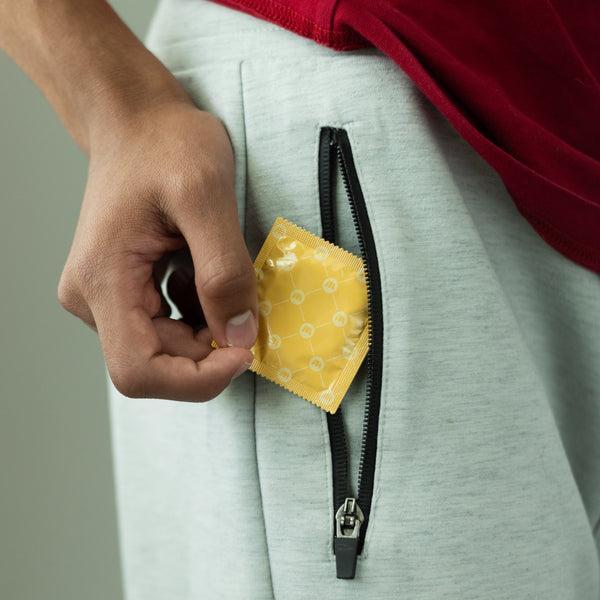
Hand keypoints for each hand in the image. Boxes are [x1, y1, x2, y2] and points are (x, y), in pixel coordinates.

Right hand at [58, 101, 256, 400]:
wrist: (138, 121)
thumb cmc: (165, 144)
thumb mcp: (206, 196)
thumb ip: (224, 271)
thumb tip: (237, 335)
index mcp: (103, 280)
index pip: (139, 371)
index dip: (196, 378)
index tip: (243, 352)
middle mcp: (92, 298)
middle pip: (155, 365)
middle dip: (209, 353)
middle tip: (246, 314)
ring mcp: (105, 296)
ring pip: (163, 350)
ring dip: (206, 333)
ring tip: (225, 283)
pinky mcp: (121, 290)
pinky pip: (164, 327)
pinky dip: (198, 317)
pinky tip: (207, 278)